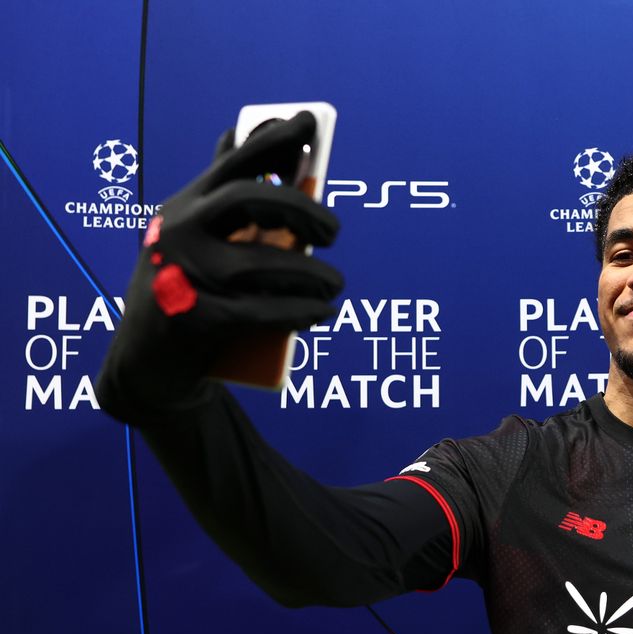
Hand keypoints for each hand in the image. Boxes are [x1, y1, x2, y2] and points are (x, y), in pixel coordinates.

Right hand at [96, 111, 342, 423]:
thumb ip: (222, 190)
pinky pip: (259, 312)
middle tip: (334, 232)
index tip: (309, 123)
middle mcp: (180, 231)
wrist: (148, 363)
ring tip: (335, 284)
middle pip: (249, 199)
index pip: (232, 162)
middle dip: (302, 210)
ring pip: (261, 263)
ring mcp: (182, 275)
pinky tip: (324, 311)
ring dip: (312, 273)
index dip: (271, 139)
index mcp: (186, 204)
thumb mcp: (198, 234)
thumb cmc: (187, 287)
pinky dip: (300, 312)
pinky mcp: (192, 321)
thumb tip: (240, 133)